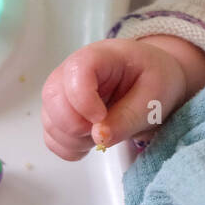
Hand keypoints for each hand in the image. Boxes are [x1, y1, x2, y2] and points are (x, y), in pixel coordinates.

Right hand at [41, 35, 204, 159]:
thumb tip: (99, 137)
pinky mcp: (59, 115)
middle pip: (53, 98)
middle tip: (105, 130)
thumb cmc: (154, 80)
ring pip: (50, 122)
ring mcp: (62, 94)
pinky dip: (68, 148)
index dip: (83, 100)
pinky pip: (51, 138)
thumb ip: (128, 117)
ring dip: (74, 140)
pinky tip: (89, 142)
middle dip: (76, 125)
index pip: (76, 70)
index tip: (101, 117)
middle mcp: (71, 72)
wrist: (152, 81)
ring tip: (102, 134)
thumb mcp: (153, 97)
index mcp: (100, 56)